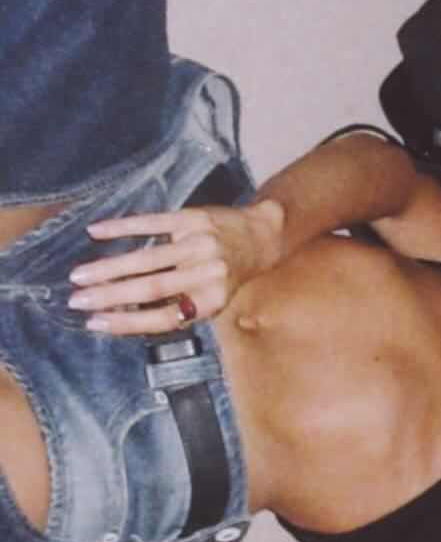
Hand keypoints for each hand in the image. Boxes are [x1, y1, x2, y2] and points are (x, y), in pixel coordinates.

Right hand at [66, 197, 284, 334]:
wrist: (263, 235)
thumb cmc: (229, 275)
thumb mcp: (213, 298)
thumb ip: (177, 307)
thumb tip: (123, 316)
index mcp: (211, 301)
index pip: (164, 318)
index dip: (128, 323)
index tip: (95, 323)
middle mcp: (206, 273)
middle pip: (151, 289)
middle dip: (110, 296)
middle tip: (77, 300)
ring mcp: (199, 244)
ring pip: (147, 259)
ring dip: (109, 268)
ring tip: (80, 275)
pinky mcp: (192, 218)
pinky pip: (152, 222)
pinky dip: (121, 227)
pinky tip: (96, 232)